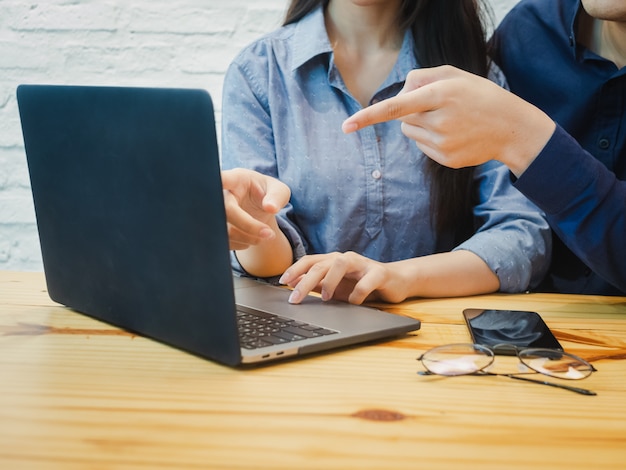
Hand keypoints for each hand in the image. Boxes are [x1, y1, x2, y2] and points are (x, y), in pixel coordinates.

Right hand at [221, 168, 289, 249]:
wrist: (259, 207)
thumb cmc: (269, 194)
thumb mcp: (279, 191)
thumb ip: (277, 196)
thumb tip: (270, 207)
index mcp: (236, 179)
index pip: (222, 179)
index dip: (215, 183)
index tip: (217, 188)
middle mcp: (221, 194)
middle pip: (225, 210)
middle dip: (249, 226)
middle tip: (269, 234)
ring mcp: (216, 213)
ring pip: (224, 230)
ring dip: (247, 238)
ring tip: (264, 237)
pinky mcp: (216, 229)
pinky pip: (224, 241)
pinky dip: (241, 245)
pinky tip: (251, 239)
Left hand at [278, 251, 407, 304]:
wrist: (396, 281)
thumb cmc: (363, 283)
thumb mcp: (336, 285)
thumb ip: (316, 283)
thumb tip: (292, 283)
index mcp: (334, 260)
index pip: (310, 260)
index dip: (295, 269)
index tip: (282, 282)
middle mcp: (346, 258)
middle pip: (321, 264)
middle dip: (305, 281)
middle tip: (294, 298)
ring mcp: (363, 264)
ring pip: (341, 264)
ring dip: (330, 281)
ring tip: (324, 298)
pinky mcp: (379, 273)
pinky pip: (366, 282)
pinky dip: (357, 294)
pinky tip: (353, 303)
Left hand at [342, 65, 554, 176]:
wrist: (511, 127)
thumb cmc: (480, 96)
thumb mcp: (455, 75)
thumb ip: (423, 76)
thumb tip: (399, 93)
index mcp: (440, 95)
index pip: (396, 107)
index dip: (369, 116)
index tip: (347, 125)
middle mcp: (440, 121)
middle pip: (402, 118)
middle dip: (412, 111)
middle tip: (440, 106)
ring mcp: (443, 144)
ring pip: (410, 133)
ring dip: (420, 125)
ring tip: (450, 120)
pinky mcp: (446, 160)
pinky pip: (422, 147)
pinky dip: (430, 139)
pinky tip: (454, 134)